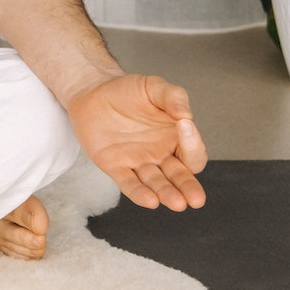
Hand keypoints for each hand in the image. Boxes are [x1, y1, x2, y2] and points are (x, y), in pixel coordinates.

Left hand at [67, 73, 206, 210]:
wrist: (93, 91)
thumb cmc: (128, 90)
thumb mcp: (154, 86)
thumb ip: (174, 96)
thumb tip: (187, 115)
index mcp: (175, 138)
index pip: (193, 152)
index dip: (193, 144)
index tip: (184, 125)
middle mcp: (161, 155)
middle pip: (179, 177)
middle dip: (188, 188)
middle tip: (196, 199)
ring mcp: (139, 162)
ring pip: (156, 184)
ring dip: (166, 194)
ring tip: (177, 203)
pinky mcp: (116, 167)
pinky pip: (129, 184)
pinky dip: (139, 193)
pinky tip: (150, 201)